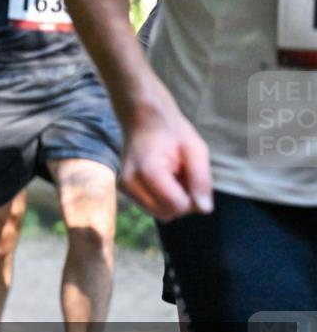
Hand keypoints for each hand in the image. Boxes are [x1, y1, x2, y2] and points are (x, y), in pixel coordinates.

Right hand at [121, 93, 213, 221]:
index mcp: (148, 171)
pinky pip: (152, 208)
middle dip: (184, 202)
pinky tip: (166, 180)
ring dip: (174, 202)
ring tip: (175, 177)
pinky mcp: (126, 190)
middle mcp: (131, 184)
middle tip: (186, 176)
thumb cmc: (172, 131)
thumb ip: (201, 180)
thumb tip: (205, 210)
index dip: (193, 197)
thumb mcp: (196, 149)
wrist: (142, 118)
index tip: (194, 176)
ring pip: (160, 214)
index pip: (178, 206)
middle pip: (168, 214)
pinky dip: (163, 200)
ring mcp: (125, 188)